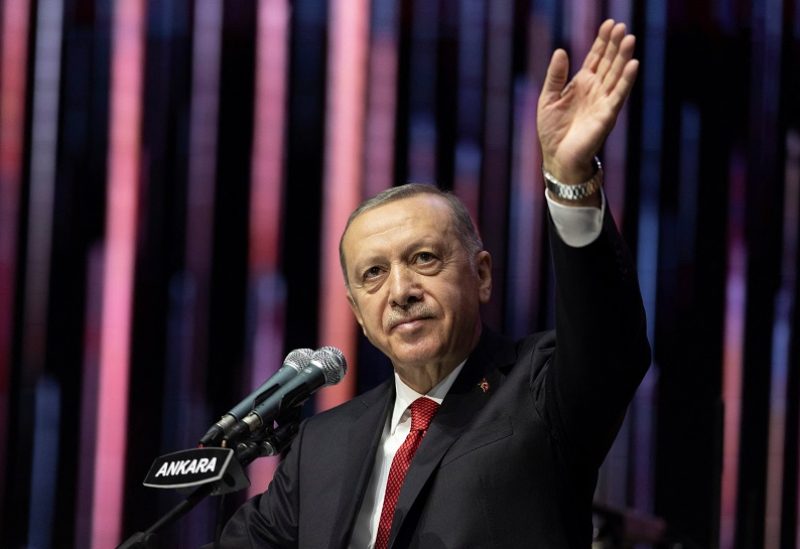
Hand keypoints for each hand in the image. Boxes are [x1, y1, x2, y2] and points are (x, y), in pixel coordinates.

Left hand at [537, 19, 638, 183]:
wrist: (557, 158)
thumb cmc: (552, 131)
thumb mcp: (548, 99)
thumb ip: (555, 76)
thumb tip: (561, 50)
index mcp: (582, 84)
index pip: (596, 58)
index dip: (602, 41)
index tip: (610, 23)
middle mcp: (596, 90)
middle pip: (609, 62)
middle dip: (615, 44)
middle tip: (622, 26)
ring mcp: (603, 102)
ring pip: (616, 75)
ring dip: (624, 57)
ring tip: (630, 38)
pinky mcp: (607, 115)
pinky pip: (618, 95)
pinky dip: (626, 80)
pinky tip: (633, 64)